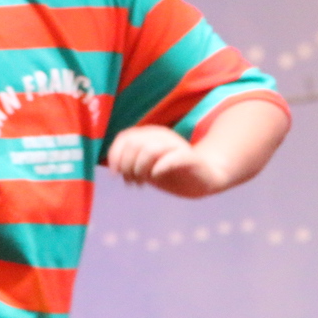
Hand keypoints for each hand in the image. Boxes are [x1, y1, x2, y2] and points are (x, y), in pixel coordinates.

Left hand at [106, 125, 228, 197]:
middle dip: (127, 165)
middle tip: (132, 181)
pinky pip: (172, 158)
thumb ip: (130, 164)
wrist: (203, 179)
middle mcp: (162, 136)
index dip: (115, 155)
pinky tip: (155, 176)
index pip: (125, 137)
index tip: (115, 174)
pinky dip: (159, 168)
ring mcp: (176, 145)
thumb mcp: (146, 168)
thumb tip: (113, 169)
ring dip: (140, 169)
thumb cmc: (171, 172)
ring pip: (150, 150)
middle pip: (134, 144)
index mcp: (150, 135)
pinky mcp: (189, 158)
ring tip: (142, 182)